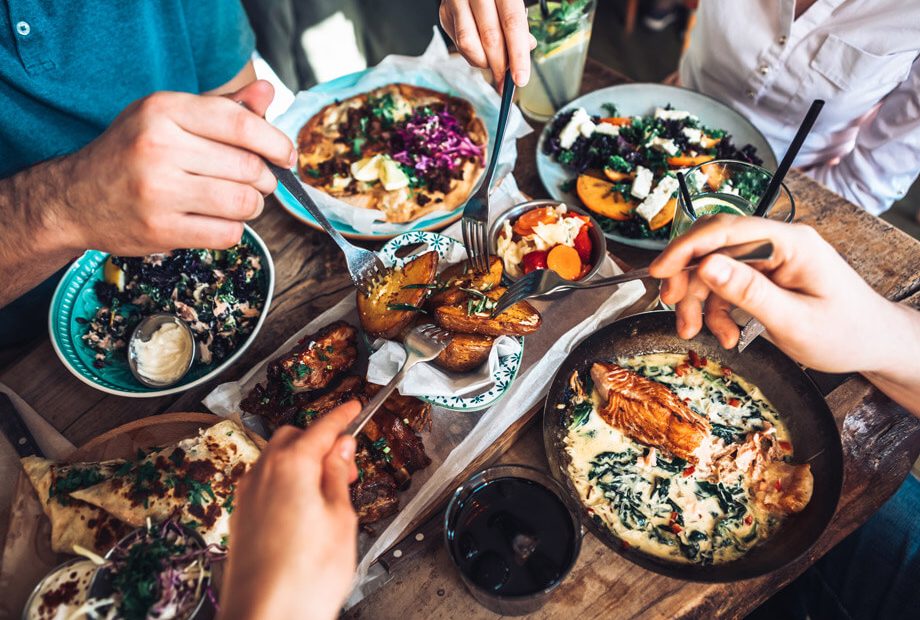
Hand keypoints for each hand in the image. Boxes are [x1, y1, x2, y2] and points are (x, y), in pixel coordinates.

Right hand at [61, 80, 294, 253]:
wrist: (74, 198)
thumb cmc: (132, 153)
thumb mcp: (170, 117)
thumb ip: (223, 108)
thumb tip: (269, 94)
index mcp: (164, 110)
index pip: (240, 124)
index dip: (275, 142)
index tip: (287, 156)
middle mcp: (159, 146)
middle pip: (248, 167)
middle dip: (263, 179)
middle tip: (255, 182)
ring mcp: (158, 190)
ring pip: (244, 202)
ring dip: (252, 205)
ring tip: (236, 201)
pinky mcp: (161, 228)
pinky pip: (228, 233)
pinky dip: (232, 229)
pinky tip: (216, 220)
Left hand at [220, 402, 360, 619]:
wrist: (264, 618)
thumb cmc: (304, 577)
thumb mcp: (340, 519)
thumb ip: (337, 476)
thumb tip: (340, 448)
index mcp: (291, 465)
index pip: (322, 427)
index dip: (342, 415)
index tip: (353, 406)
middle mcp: (262, 473)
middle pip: (293, 438)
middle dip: (319, 442)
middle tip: (346, 465)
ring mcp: (246, 495)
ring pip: (275, 460)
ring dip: (301, 463)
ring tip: (328, 492)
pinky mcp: (240, 517)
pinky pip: (265, 483)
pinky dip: (285, 482)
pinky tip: (304, 509)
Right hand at [440, 0, 535, 86]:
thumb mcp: (512, 0)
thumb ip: (519, 22)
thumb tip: (526, 48)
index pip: (512, 24)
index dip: (518, 55)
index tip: (520, 79)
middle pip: (490, 38)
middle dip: (500, 66)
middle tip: (506, 83)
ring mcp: (456, 3)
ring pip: (469, 45)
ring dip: (484, 63)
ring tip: (494, 67)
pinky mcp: (445, 14)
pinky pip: (459, 44)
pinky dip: (473, 56)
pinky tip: (482, 54)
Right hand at [648, 215, 902, 374]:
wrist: (873, 345)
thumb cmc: (845, 333)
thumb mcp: (794, 320)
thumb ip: (748, 292)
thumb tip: (705, 266)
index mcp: (789, 242)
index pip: (725, 231)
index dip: (686, 249)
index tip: (659, 272)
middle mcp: (776, 243)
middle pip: (712, 249)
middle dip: (688, 281)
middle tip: (677, 312)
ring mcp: (769, 259)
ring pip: (713, 271)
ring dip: (699, 303)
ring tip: (699, 333)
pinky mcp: (764, 277)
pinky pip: (725, 287)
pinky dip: (716, 311)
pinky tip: (725, 334)